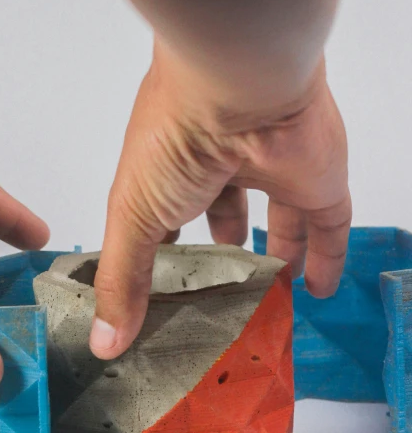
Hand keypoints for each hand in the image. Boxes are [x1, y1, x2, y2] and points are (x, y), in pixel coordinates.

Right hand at [90, 43, 350, 358]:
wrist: (240, 88)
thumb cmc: (173, 140)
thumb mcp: (132, 218)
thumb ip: (122, 280)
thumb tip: (103, 344)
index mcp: (174, 165)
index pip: (172, 212)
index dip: (172, 244)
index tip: (173, 282)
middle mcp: (225, 165)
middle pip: (230, 211)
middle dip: (228, 248)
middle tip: (226, 290)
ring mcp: (275, 171)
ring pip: (281, 217)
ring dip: (279, 251)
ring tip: (273, 290)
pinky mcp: (318, 181)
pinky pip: (328, 225)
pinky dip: (326, 256)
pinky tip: (317, 288)